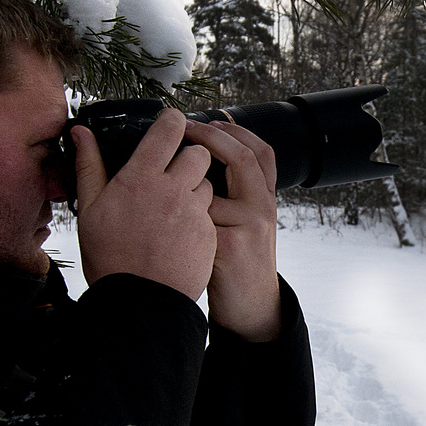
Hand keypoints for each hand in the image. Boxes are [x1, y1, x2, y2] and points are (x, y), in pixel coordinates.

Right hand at [71, 109, 215, 299]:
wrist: (138, 303)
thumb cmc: (108, 256)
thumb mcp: (90, 209)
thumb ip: (89, 166)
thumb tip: (80, 132)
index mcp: (140, 178)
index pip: (169, 129)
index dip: (172, 121)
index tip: (170, 124)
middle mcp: (172, 189)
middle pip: (198, 153)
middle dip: (190, 157)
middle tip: (174, 172)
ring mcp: (194, 212)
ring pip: (207, 183)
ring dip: (196, 188)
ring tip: (174, 208)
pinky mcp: (209, 233)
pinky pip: (210, 213)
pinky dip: (199, 217)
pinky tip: (180, 233)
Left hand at [181, 120, 281, 340]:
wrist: (251, 305)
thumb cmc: (238, 261)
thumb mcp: (245, 223)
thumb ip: (233, 195)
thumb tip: (200, 163)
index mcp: (264, 197)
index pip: (260, 152)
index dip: (235, 131)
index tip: (207, 119)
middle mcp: (263, 206)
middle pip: (244, 159)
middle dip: (212, 138)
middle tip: (184, 128)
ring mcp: (250, 226)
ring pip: (213, 189)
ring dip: (187, 181)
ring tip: (163, 172)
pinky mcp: (232, 246)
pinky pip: (198, 220)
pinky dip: (178, 216)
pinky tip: (161, 217)